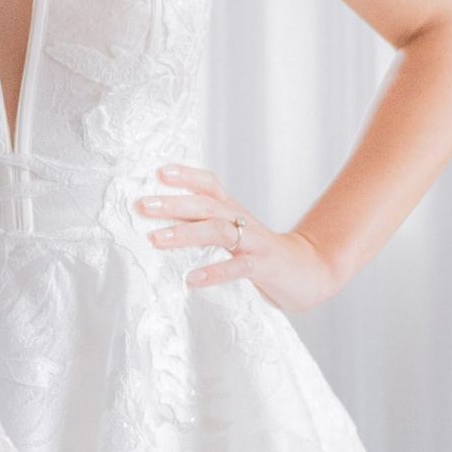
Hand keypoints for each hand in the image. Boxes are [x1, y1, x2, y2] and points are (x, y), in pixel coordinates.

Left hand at [137, 165, 336, 315]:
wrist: (308, 272)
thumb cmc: (261, 255)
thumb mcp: (234, 235)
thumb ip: (206, 226)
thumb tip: (163, 224)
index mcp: (233, 212)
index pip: (209, 185)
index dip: (187, 175)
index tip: (159, 172)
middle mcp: (242, 221)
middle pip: (207, 204)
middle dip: (174, 203)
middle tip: (144, 206)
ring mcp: (254, 242)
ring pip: (218, 230)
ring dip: (186, 233)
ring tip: (157, 239)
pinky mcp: (263, 266)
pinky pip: (237, 267)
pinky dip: (213, 272)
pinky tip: (191, 279)